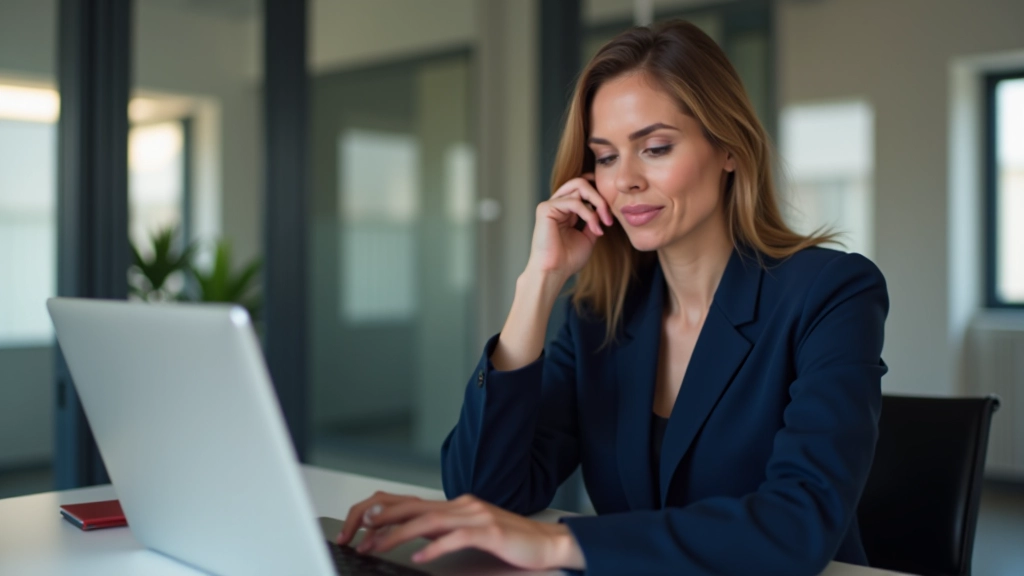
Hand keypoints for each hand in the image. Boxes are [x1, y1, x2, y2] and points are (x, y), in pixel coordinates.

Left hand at [336, 492, 585, 570]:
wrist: (546, 541)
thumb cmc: (508, 539)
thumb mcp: (468, 531)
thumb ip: (442, 529)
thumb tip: (411, 535)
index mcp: (454, 504)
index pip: (409, 502)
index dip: (381, 511)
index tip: (358, 527)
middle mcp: (462, 505)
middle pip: (412, 507)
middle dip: (380, 520)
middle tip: (357, 533)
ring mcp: (476, 516)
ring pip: (429, 521)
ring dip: (399, 534)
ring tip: (377, 546)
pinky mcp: (489, 532)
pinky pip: (457, 537)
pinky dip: (436, 547)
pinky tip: (421, 557)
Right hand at [527, 174, 614, 280]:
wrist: (554, 272)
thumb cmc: (568, 259)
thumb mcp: (588, 237)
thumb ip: (593, 221)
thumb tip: (603, 210)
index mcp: (564, 209)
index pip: (582, 188)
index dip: (598, 192)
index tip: (610, 212)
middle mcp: (556, 204)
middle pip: (581, 182)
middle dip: (600, 196)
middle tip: (609, 216)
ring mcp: (550, 205)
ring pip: (579, 186)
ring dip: (598, 204)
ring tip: (605, 223)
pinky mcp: (545, 209)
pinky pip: (574, 201)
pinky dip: (588, 214)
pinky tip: (594, 228)